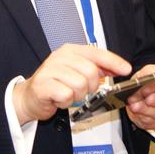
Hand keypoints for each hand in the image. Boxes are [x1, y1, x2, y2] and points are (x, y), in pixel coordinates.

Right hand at [13, 44, 130, 124]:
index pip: (97, 52)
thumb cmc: (54, 84)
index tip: (126, 69)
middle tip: (81, 91)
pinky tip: (59, 99)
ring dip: (77, 96)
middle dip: (90, 86)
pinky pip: (66, 96)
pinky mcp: (43, 85)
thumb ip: (96, 68)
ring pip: (80, 85)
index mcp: (70, 51)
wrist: (28, 97)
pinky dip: (66, 102)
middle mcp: (60, 57)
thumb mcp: (75, 71)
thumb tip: (118, 68)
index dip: (113, 61)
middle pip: (91, 71)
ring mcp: (50, 70)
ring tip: (67, 94)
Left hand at [125, 64, 154, 129]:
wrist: (137, 93)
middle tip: (149, 98)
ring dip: (146, 109)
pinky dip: (141, 115)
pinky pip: (151, 121)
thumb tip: (152, 75)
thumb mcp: (148, 71)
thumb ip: (152, 72)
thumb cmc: (147, 81)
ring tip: (136, 104)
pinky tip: (135, 109)